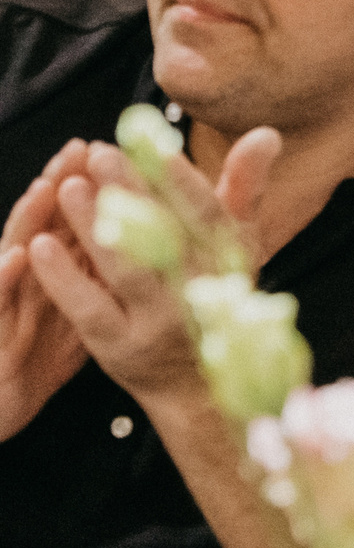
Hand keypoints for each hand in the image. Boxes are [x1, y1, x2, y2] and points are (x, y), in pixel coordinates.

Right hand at [0, 141, 99, 435]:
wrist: (4, 400)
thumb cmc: (42, 349)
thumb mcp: (82, 302)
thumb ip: (102, 264)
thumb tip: (145, 228)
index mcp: (56, 266)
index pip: (74, 217)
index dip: (91, 185)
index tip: (111, 147)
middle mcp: (28, 275)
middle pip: (45, 224)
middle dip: (62, 185)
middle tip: (80, 150)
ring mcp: (6, 299)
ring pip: (15, 253)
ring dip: (29, 220)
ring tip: (46, 187)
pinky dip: (4, 278)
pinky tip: (17, 257)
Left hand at [24, 128, 278, 410]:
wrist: (199, 384)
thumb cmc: (214, 296)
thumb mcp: (239, 245)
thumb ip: (244, 187)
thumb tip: (266, 133)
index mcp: (228, 258)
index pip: (206, 212)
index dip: (179, 177)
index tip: (149, 141)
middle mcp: (198, 290)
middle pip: (164, 235)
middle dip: (130, 191)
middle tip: (98, 153)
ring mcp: (158, 322)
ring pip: (125, 268)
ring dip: (93, 226)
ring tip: (67, 187)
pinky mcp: (118, 347)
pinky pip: (89, 308)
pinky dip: (64, 277)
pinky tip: (41, 245)